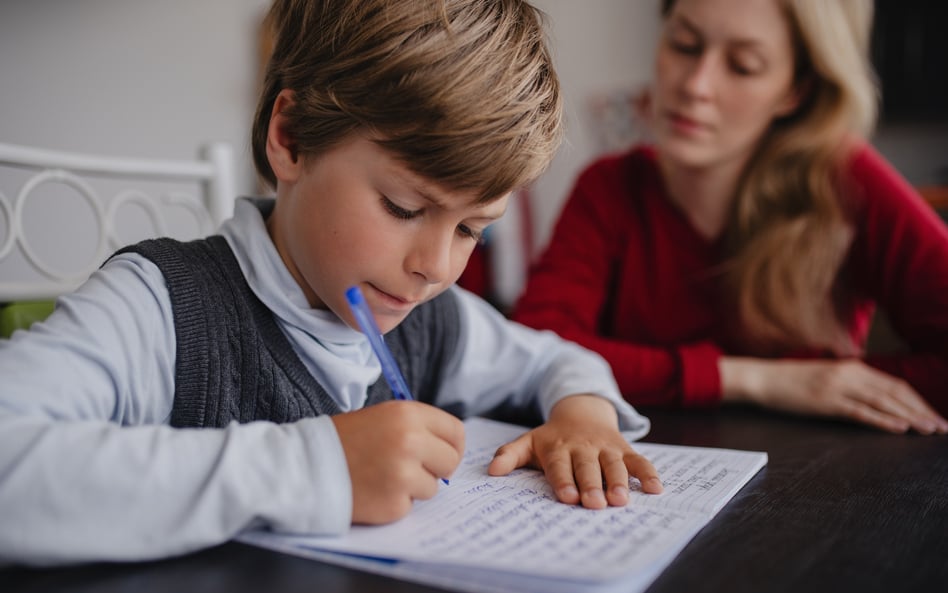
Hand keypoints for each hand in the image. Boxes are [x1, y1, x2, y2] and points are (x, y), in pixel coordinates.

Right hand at [331, 400, 463, 523]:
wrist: (306, 465)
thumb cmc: (345, 440)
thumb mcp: (383, 417)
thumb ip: (416, 427)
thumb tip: (448, 446)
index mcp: (407, 414)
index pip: (455, 432)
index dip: (452, 445)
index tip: (444, 454)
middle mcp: (410, 441)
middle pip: (450, 461)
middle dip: (436, 468)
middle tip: (414, 469)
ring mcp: (403, 474)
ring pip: (432, 487)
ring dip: (413, 487)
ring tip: (383, 476)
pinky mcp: (394, 503)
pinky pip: (410, 506)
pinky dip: (395, 502)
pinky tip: (373, 490)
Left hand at [487, 395, 661, 508]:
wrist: (580, 411)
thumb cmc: (552, 437)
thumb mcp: (528, 442)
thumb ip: (510, 455)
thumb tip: (491, 471)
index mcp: (558, 448)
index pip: (560, 466)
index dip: (564, 481)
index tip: (567, 497)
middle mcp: (583, 447)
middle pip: (588, 467)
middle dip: (592, 485)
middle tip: (595, 503)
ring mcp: (605, 447)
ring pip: (614, 464)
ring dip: (619, 481)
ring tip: (621, 500)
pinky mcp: (624, 448)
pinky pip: (639, 460)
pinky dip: (648, 473)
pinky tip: (656, 489)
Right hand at [721, 357, 947, 433]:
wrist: (761, 378)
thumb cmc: (790, 382)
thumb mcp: (826, 378)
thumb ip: (850, 385)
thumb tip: (874, 400)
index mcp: (852, 368)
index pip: (895, 384)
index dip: (918, 401)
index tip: (934, 415)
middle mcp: (850, 374)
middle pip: (895, 393)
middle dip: (922, 410)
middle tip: (942, 427)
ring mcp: (838, 387)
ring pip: (883, 402)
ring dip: (910, 417)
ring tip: (929, 430)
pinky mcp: (826, 401)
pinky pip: (860, 412)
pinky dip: (882, 420)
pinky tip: (899, 429)